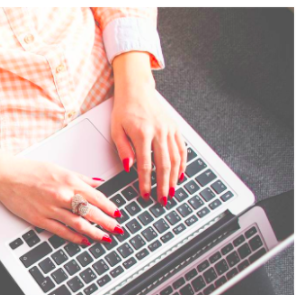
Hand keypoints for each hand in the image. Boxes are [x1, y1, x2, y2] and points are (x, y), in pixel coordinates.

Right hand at [0, 157, 123, 244]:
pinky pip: (62, 231)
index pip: (96, 197)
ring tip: (105, 238)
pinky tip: (84, 240)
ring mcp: (51, 209)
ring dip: (95, 232)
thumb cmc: (29, 170)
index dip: (109, 207)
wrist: (6, 176)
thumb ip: (80, 178)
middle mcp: (62, 195)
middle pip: (91, 212)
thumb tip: (97, 183)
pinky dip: (75, 237)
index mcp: (68, 181)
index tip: (118, 214)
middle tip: (118, 229)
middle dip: (107, 222)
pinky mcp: (40, 219)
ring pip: (79, 223)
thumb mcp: (59, 168)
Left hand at [111, 52, 186, 204]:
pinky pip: (182, 148)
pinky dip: (182, 163)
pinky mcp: (175, 128)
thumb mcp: (116, 130)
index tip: (145, 194)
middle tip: (163, 199)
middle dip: (163, 185)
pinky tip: (180, 174)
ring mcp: (169, 129)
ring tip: (172, 191)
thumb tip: (129, 168)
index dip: (145, 182)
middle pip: (164, 165)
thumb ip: (123, 149)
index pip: (145, 165)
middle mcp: (159, 132)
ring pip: (176, 158)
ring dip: (174, 178)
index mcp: (142, 133)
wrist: (137, 90)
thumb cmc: (124, 110)